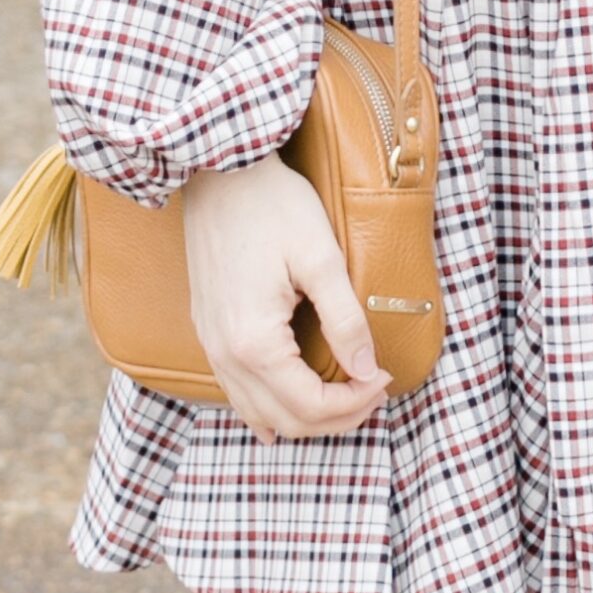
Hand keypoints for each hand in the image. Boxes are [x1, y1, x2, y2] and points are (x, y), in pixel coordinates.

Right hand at [179, 154, 389, 440]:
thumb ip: (345, 321)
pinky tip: (288, 405)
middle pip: (286, 420)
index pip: (311, 405)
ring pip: (258, 413)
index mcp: (254, 342)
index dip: (355, 403)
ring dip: (305, 417)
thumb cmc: (272, 205)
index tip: (385, 378)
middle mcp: (225, 354)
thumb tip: (366, 370)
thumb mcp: (321, 259)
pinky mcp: (208, 331)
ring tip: (344, 398)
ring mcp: (211, 345)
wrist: (219, 172)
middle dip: (337, 417)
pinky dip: (269, 407)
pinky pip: (236, 392)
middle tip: (374, 391)